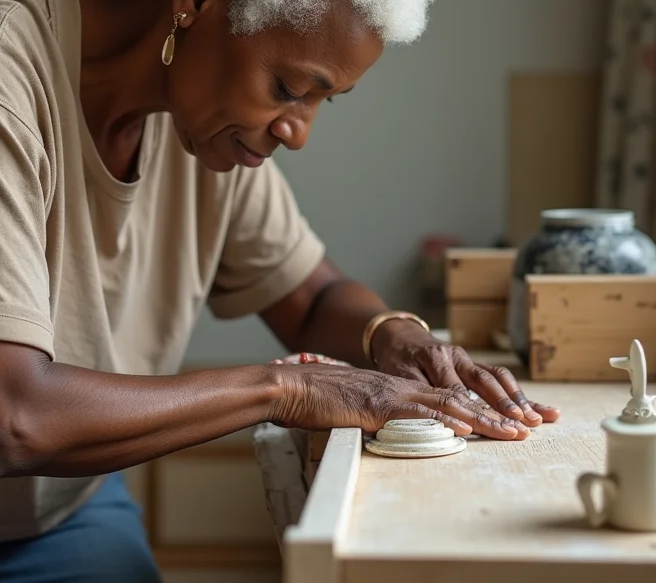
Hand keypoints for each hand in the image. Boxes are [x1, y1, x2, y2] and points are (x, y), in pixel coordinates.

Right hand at [269, 363, 534, 439]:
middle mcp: (400, 386)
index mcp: (397, 388)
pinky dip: (441, 419)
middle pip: (457, 398)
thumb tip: (392, 430)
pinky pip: (414, 412)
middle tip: (527, 427)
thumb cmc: (317, 399)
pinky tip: (463, 427)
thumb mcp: (355, 408)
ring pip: (445, 403)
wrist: (291, 386)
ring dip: (481, 419)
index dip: (480, 410)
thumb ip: (378, 415)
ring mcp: (389, 393)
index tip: (507, 423)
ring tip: (511, 431)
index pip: (447, 398)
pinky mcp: (374, 404)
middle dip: (495, 414)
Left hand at [372, 320, 560, 427]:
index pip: (458, 390)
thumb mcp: (399, 373)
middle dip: (505, 404)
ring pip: (498, 379)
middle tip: (524, 424)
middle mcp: (456, 357)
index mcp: (435, 358)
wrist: (399, 335)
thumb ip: (417, 391)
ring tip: (538, 419)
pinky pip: (501, 378)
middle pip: (485, 383)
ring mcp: (469, 359)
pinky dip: (522, 395)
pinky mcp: (476, 364)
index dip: (475, 410)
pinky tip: (544, 409)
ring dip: (518, 399)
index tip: (492, 426)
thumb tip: (435, 415)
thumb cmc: (397, 359)